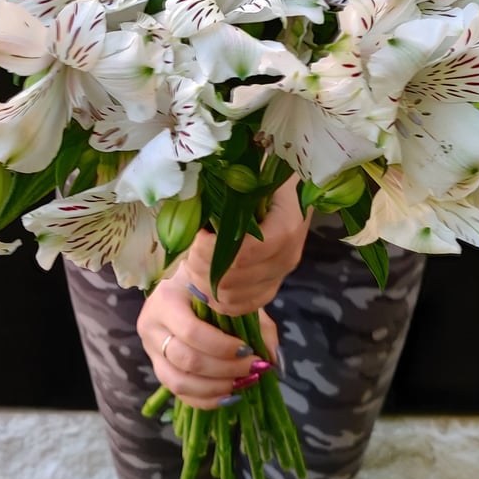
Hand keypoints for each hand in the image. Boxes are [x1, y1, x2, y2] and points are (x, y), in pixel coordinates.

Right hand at [137, 262, 278, 408]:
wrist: (182, 287)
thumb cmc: (209, 288)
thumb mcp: (231, 294)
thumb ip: (255, 322)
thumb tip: (272, 357)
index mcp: (167, 298)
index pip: (191, 332)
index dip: (222, 347)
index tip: (248, 349)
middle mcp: (151, 325)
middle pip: (186, 360)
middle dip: (224, 369)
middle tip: (252, 368)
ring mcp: (151, 349)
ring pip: (178, 382)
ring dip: (215, 388)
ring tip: (241, 383)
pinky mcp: (157, 368)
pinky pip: (178, 393)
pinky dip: (205, 399)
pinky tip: (228, 395)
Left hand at [183, 175, 311, 315]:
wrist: (291, 187)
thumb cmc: (268, 173)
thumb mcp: (254, 172)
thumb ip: (229, 186)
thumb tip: (192, 200)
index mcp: (286, 225)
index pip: (244, 253)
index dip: (211, 250)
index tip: (196, 234)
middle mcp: (288, 255)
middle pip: (234, 278)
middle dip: (202, 265)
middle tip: (188, 247)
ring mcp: (281, 274)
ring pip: (234, 296)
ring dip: (205, 282)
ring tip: (193, 260)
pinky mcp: (274, 285)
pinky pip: (243, 306)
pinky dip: (219, 299)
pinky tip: (205, 280)